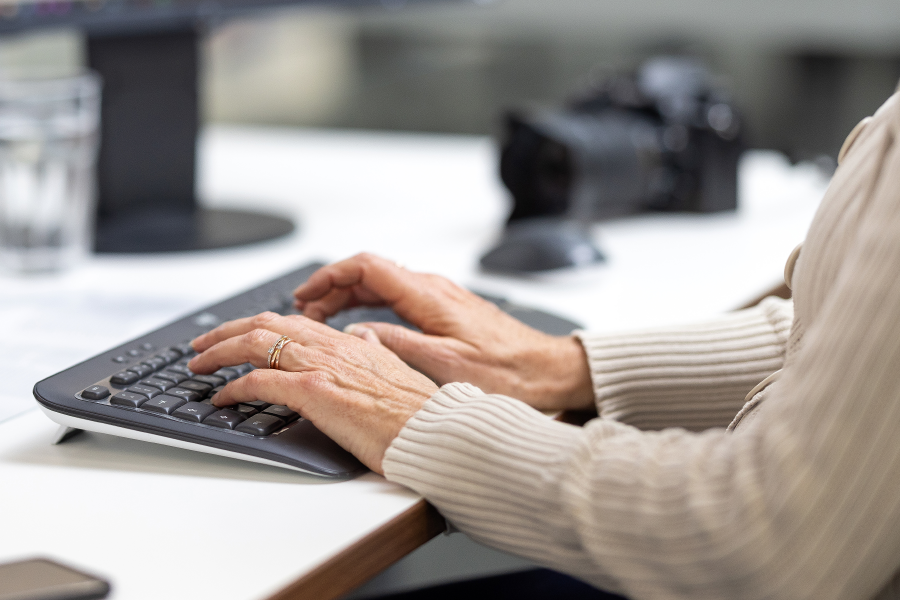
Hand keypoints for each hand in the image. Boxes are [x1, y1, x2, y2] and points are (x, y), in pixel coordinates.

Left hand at [188, 312, 437, 473]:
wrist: (432, 430)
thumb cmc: (418, 411)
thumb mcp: (396, 370)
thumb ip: (375, 352)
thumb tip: (365, 338)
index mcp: (349, 343)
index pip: (292, 322)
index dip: (258, 325)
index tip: (238, 334)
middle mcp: (331, 347)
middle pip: (265, 324)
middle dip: (226, 331)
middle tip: (201, 346)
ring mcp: (321, 367)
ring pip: (256, 343)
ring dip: (219, 352)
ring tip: (198, 365)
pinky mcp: (315, 392)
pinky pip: (260, 382)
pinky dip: (234, 388)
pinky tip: (221, 398)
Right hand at [293, 253, 593, 410]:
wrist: (548, 370)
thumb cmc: (508, 371)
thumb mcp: (446, 365)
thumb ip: (397, 344)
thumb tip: (357, 333)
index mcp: (429, 296)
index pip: (368, 267)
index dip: (331, 276)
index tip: (307, 293)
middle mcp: (433, 290)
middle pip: (370, 272)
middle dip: (332, 287)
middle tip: (304, 310)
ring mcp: (439, 298)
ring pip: (382, 285)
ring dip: (348, 297)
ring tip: (321, 317)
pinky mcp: (445, 311)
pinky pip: (397, 298)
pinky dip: (369, 306)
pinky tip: (358, 323)